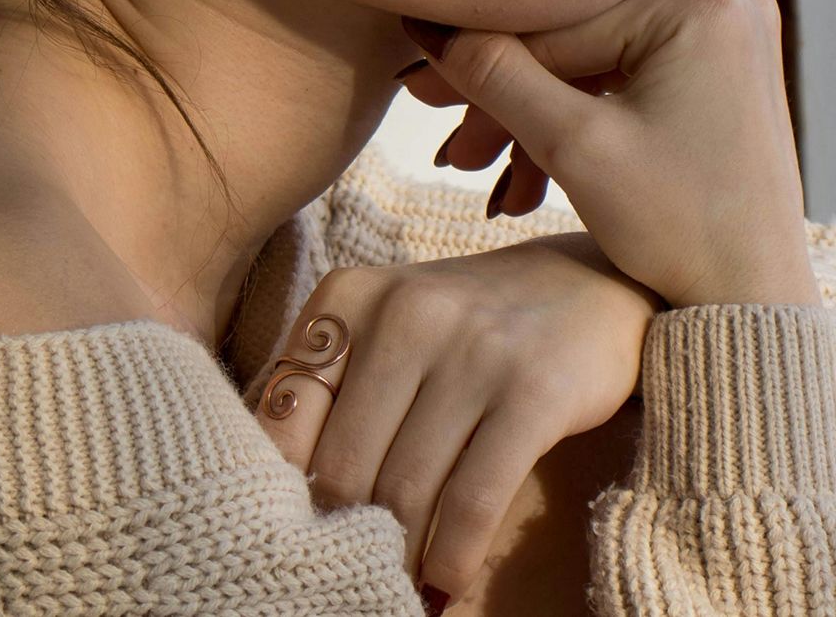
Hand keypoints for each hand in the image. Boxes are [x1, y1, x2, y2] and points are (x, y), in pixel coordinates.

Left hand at [255, 234, 661, 604]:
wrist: (590, 286)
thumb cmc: (468, 325)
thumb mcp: (390, 327)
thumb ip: (333, 388)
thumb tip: (281, 497)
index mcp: (350, 295)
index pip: (285, 411)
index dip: (282, 485)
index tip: (293, 526)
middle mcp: (405, 312)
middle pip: (344, 464)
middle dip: (344, 532)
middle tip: (348, 567)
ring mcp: (473, 349)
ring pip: (405, 491)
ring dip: (397, 556)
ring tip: (394, 585)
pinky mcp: (534, 391)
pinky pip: (473, 499)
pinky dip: (453, 556)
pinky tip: (445, 580)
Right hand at [399, 0, 822, 309]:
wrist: (754, 302)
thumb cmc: (683, 228)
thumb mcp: (573, 146)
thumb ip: (497, 77)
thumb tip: (428, 29)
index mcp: (701, 1)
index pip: (557, 28)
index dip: (479, 64)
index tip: (416, 84)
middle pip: (573, 46)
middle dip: (509, 104)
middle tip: (454, 149)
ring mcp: (724, 32)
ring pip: (591, 67)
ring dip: (537, 121)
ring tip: (489, 177)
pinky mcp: (718, 66)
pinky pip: (623, 80)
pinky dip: (580, 123)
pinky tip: (533, 173)